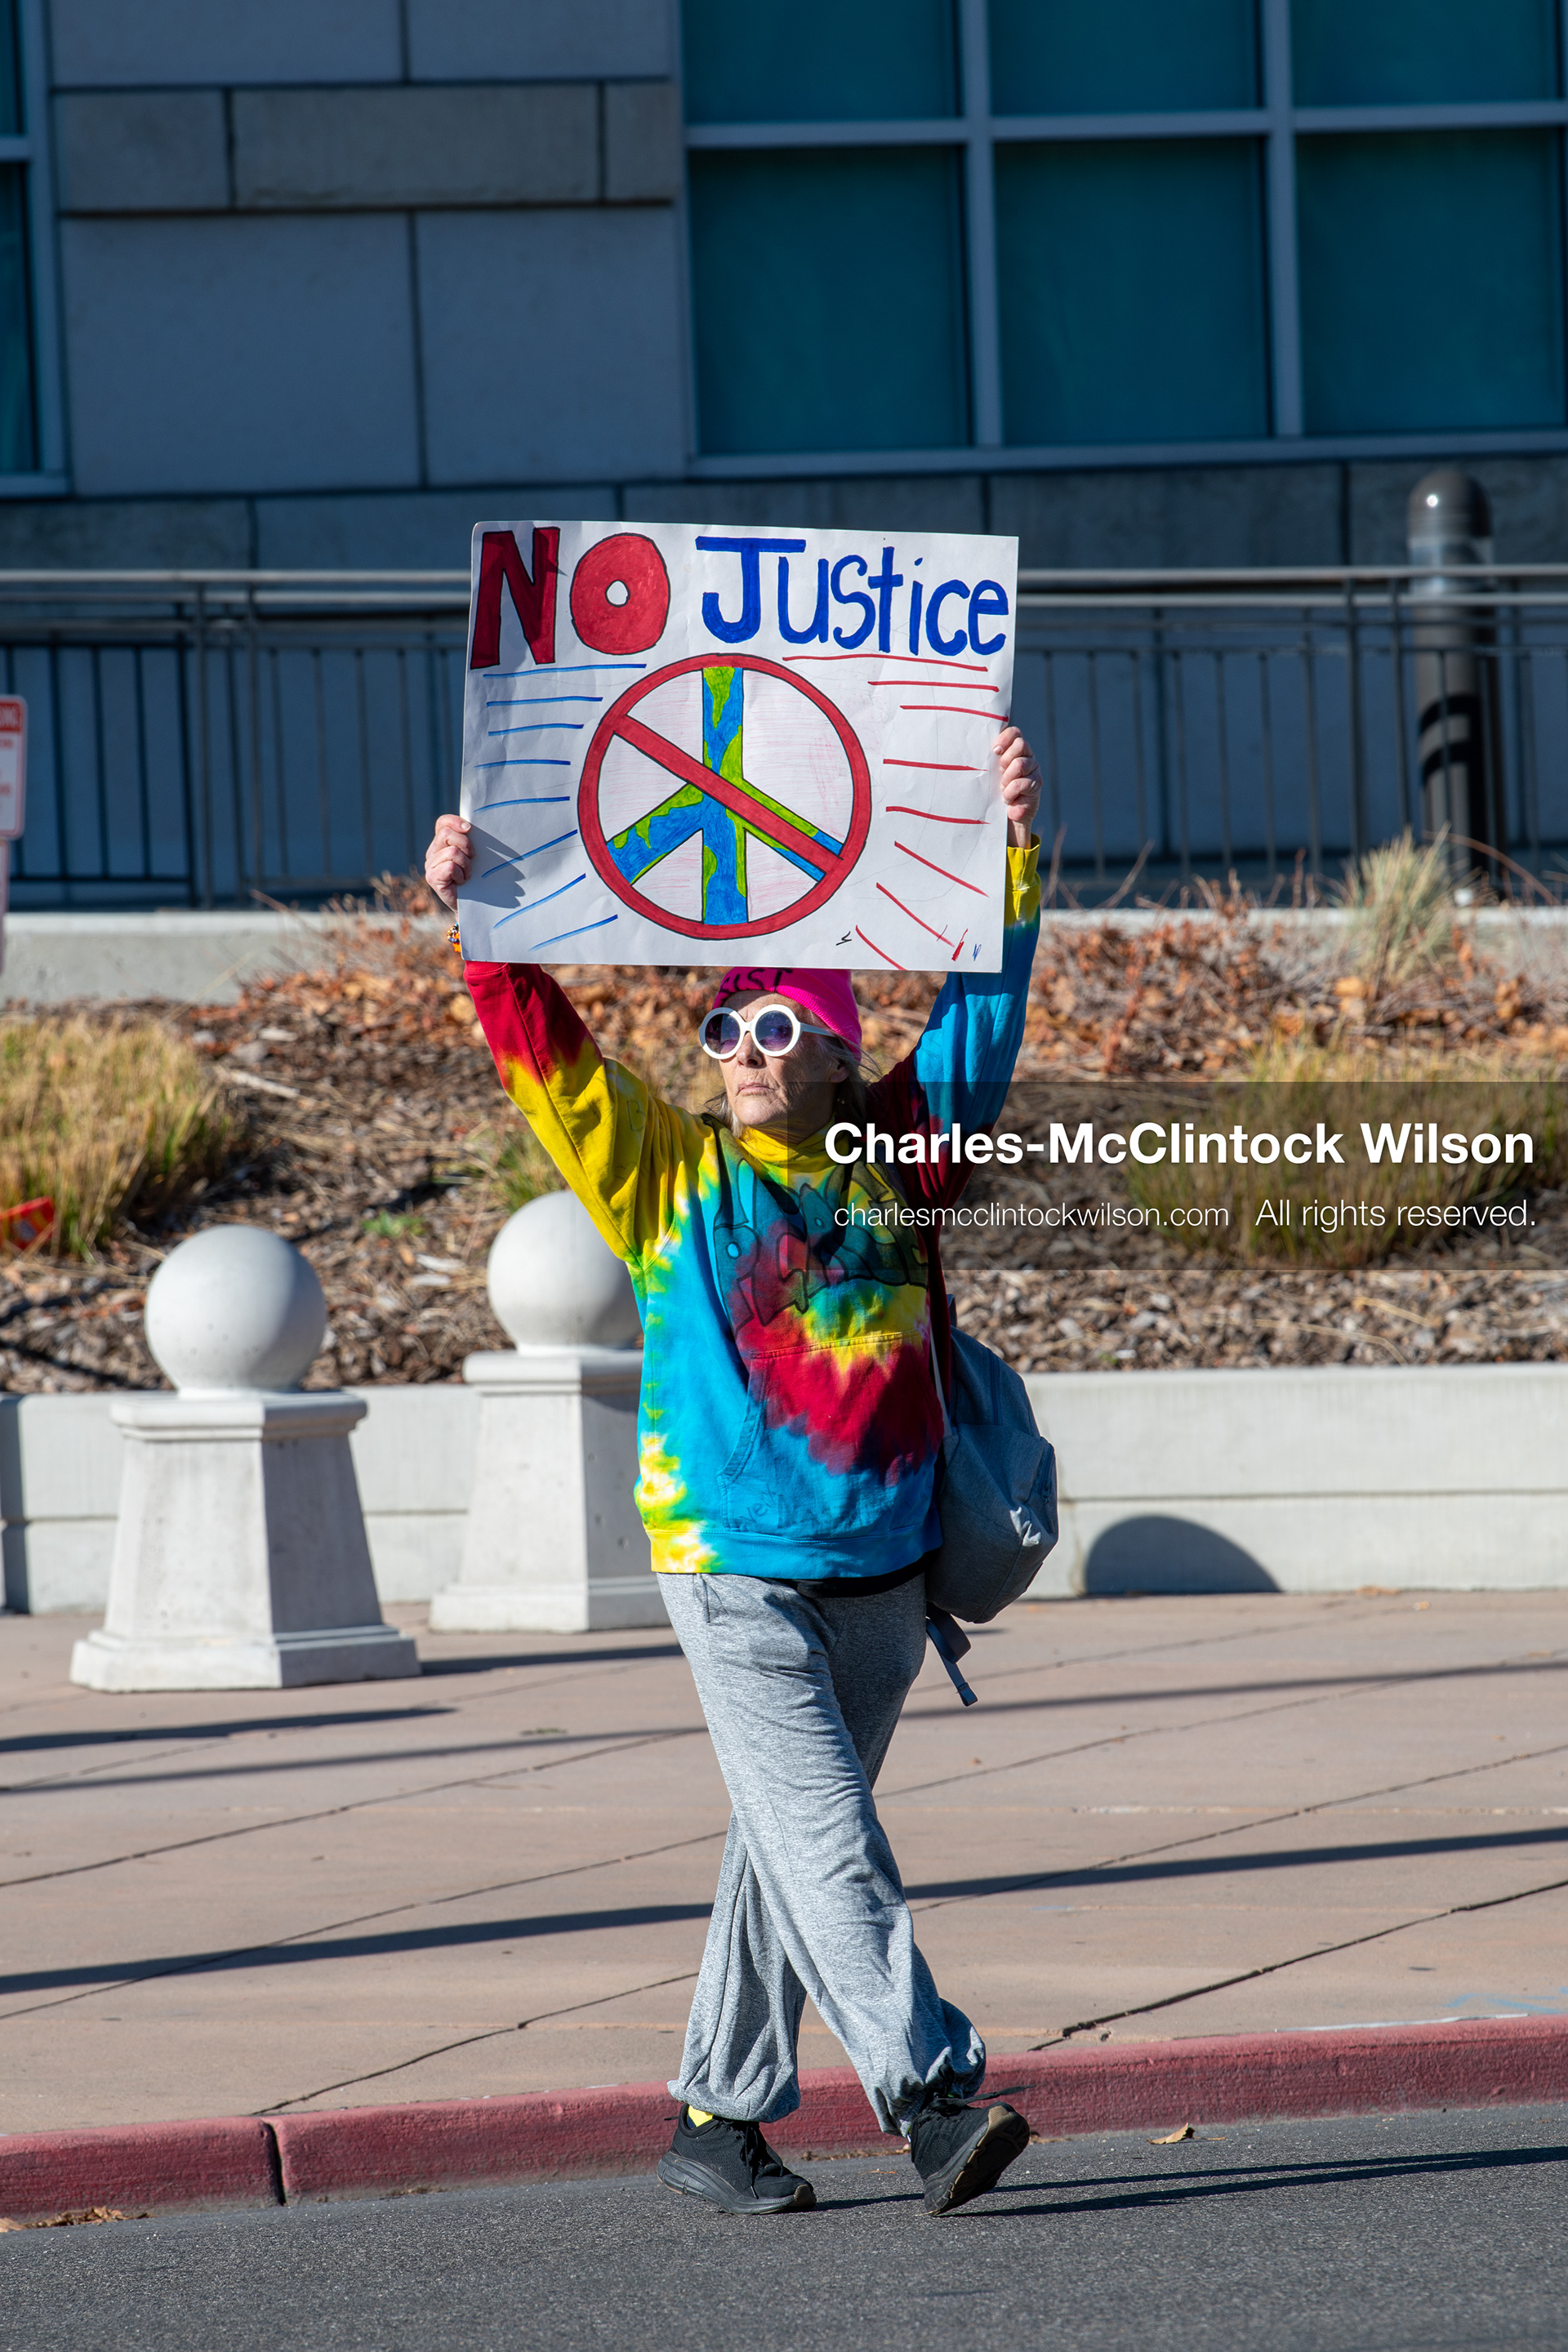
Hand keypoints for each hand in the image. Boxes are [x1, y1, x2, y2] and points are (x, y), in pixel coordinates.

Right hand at [424, 813, 471, 912]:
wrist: (473, 904)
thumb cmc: (475, 879)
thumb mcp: (473, 855)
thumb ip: (470, 841)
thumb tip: (474, 827)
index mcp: (441, 843)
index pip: (443, 823)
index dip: (455, 822)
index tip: (469, 829)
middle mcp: (432, 853)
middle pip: (446, 834)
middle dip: (466, 845)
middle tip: (474, 858)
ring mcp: (430, 866)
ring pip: (452, 852)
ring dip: (466, 864)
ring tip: (468, 875)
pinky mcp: (432, 878)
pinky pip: (450, 866)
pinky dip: (461, 874)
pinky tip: (462, 882)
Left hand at [995, 725, 1041, 849]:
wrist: (1006, 818)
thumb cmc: (994, 792)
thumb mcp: (990, 774)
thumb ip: (989, 759)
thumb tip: (973, 747)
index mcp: (1015, 750)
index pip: (1015, 733)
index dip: (1005, 738)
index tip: (994, 751)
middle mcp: (1027, 757)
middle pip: (1021, 744)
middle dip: (1006, 758)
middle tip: (999, 772)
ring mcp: (1034, 770)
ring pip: (1020, 764)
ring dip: (1007, 778)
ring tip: (1002, 788)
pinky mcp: (1036, 785)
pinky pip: (1021, 783)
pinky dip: (1010, 792)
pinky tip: (1008, 798)